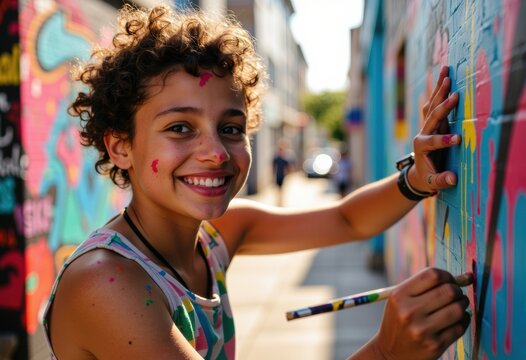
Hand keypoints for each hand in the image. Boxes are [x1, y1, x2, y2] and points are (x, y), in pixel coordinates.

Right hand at [372, 268, 470, 359]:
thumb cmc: (400, 320)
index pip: (432, 275)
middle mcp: (409, 312)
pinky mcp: (435, 345)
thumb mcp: (402, 300)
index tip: (449, 281)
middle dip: (457, 290)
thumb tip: (467, 277)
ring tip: (458, 306)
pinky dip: (463, 320)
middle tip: (456, 294)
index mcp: (399, 296)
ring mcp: (422, 330)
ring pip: (458, 309)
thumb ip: (428, 286)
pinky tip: (456, 320)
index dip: (447, 275)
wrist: (391, 353)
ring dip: (462, 305)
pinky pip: (460, 326)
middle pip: (448, 291)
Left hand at [410, 66, 459, 192]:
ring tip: (446, 73)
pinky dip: (439, 91)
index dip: (443, 140)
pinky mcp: (430, 123)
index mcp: (421, 147)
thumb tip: (453, 179)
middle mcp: (422, 133)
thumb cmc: (428, 178)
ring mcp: (426, 126)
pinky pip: (434, 104)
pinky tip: (444, 77)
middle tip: (454, 94)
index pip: (432, 141)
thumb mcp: (433, 182)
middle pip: (432, 117)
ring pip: (432, 105)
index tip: (457, 139)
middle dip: (443, 106)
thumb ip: (442, 180)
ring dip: (440, 90)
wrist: (418, 173)